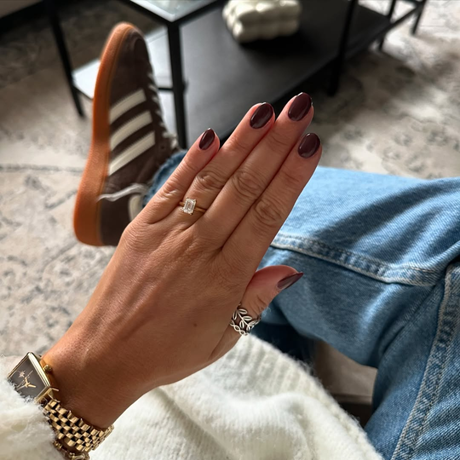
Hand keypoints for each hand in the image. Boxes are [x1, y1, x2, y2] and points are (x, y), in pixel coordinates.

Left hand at [43, 93, 320, 428]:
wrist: (106, 355)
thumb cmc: (169, 351)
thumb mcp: (224, 338)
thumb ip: (257, 298)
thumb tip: (289, 269)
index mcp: (226, 277)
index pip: (267, 215)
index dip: (290, 177)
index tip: (310, 146)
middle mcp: (199, 247)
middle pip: (245, 187)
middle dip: (275, 144)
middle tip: (298, 109)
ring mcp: (168, 233)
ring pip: (212, 180)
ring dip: (241, 142)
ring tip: (265, 112)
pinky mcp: (142, 227)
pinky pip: (172, 188)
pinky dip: (192, 161)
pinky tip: (212, 136)